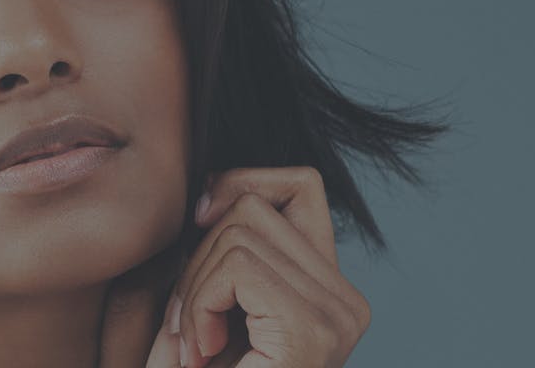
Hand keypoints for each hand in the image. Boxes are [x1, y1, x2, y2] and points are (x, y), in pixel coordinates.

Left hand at [133, 167, 370, 367]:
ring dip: (193, 287)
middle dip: (198, 256)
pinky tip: (202, 354)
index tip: (197, 223)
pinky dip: (199, 305)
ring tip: (194, 345)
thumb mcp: (209, 309)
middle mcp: (346, 302)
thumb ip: (222, 255)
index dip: (241, 184)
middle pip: (257, 207)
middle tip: (187, 323)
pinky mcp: (310, 331)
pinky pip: (237, 267)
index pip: (301, 185)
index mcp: (330, 292)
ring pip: (240, 232)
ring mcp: (336, 316)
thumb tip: (213, 192)